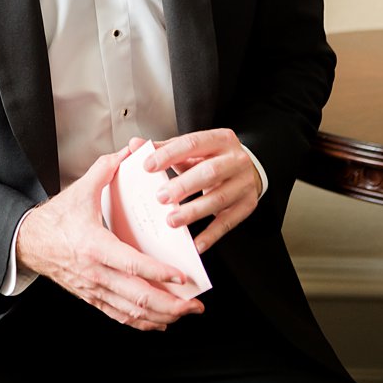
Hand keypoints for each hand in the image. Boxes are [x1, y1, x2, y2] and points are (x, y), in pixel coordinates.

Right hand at [16, 145, 202, 330]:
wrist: (28, 242)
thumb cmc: (54, 220)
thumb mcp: (78, 192)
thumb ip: (104, 171)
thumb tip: (127, 153)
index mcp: (94, 246)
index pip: (132, 265)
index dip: (158, 273)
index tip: (181, 277)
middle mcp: (95, 272)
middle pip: (137, 297)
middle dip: (170, 304)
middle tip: (193, 305)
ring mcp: (93, 288)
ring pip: (131, 312)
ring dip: (161, 316)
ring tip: (184, 313)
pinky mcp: (91, 297)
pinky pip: (119, 316)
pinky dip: (142, 323)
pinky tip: (159, 322)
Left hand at [144, 128, 260, 253]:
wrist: (247, 168)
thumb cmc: (212, 158)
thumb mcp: (192, 149)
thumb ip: (163, 148)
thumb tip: (135, 145)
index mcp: (219, 139)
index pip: (192, 143)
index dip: (169, 154)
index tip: (147, 166)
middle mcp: (235, 160)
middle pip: (210, 172)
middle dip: (183, 186)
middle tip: (160, 197)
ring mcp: (244, 184)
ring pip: (219, 199)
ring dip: (193, 212)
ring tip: (171, 220)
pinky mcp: (247, 205)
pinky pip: (228, 222)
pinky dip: (211, 234)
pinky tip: (196, 243)